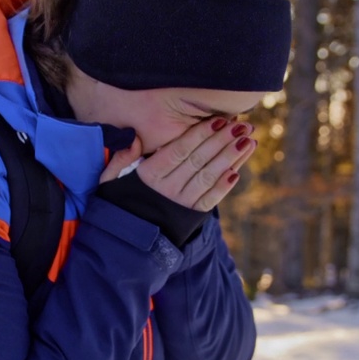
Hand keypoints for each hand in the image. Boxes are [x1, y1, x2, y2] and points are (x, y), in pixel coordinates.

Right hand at [100, 118, 255, 211]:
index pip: (179, 150)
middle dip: (222, 141)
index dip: (200, 134)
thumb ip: (120, 157)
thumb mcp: (110, 178)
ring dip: (230, 159)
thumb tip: (133, 138)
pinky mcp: (190, 217)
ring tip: (248, 141)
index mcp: (148, 174)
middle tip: (243, 126)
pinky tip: (237, 171)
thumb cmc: (119, 201)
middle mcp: (166, 188)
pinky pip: (209, 200)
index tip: (219, 119)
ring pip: (208, 177)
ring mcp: (180, 204)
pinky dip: (223, 187)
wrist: (124, 239)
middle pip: (199, 160)